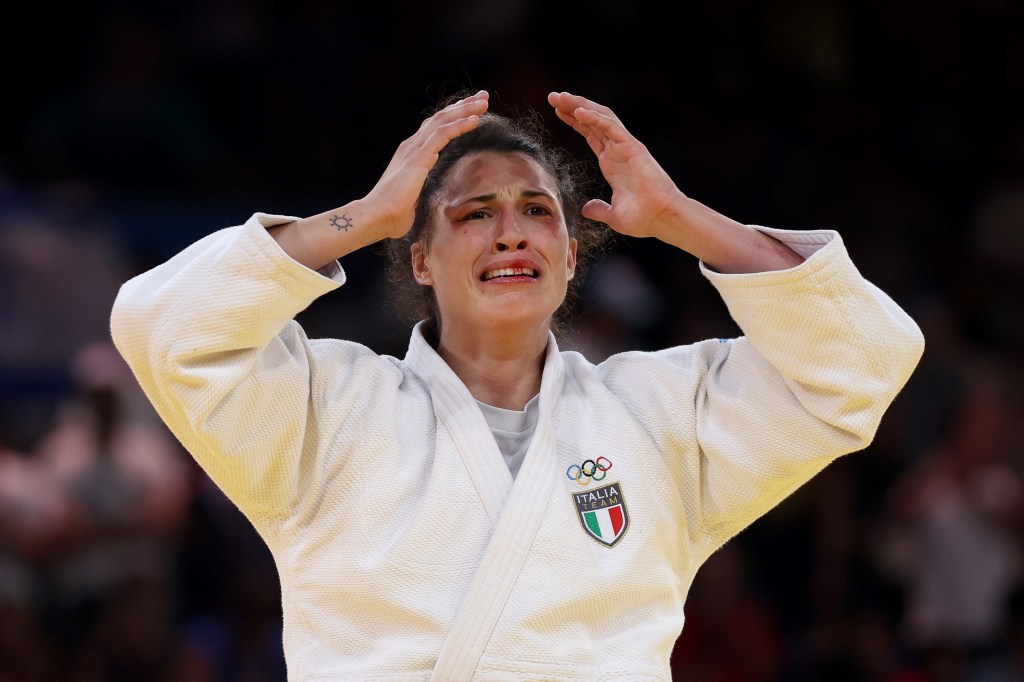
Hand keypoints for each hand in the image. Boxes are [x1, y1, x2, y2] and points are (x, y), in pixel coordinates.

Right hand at [364, 91, 488, 238]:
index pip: (434, 129)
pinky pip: (443, 134)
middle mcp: (411, 146)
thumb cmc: (392, 216)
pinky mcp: (418, 157)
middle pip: (440, 118)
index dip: (454, 117)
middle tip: (482, 96)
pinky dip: (460, 124)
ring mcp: (414, 149)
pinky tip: (475, 119)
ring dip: (465, 109)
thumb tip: (421, 202)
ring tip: (484, 101)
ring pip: (443, 121)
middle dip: (463, 106)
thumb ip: (419, 194)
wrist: (377, 217)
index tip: (472, 111)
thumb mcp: (412, 200)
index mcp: (410, 155)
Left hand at [547, 91, 683, 239]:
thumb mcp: (613, 215)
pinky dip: (595, 117)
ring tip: (561, 97)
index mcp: (612, 162)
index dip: (575, 121)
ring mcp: (625, 146)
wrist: (662, 218)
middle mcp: (618, 150)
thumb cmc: (643, 217)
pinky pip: (611, 127)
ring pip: (600, 117)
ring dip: (580, 105)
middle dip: (572, 107)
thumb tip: (586, 209)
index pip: (591, 134)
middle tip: (553, 96)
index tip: (558, 111)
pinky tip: (578, 111)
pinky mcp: (632, 147)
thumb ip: (598, 210)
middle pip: (593, 120)